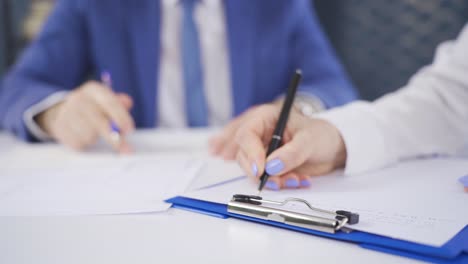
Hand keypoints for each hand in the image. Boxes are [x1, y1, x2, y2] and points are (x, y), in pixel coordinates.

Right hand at [36, 81, 134, 152]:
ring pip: (90, 135)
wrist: (61, 111)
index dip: (121, 117)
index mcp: (93, 90)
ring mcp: (67, 113)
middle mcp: (79, 99)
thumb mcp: (107, 100)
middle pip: (99, 122)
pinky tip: (84, 136)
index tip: (130, 130)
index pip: (110, 103)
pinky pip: (79, 143)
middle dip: (114, 138)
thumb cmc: (93, 108)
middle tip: (127, 150)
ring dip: (97, 139)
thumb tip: (127, 103)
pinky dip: (85, 143)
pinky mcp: (60, 128)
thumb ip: (120, 103)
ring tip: (95, 133)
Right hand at [212, 103, 346, 189]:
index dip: (250, 153)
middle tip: (277, 181)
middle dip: (260, 172)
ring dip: (273, 180)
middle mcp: (260, 135)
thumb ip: (292, 153)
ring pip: (254, 171)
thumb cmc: (321, 135)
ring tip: (295, 180)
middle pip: (244, 155)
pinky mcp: (268, 167)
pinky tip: (297, 181)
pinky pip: (266, 179)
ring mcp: (263, 152)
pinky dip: (280, 184)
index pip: (246, 134)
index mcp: (265, 118)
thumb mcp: (309, 140)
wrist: (332, 149)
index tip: (261, 170)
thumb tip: (272, 166)